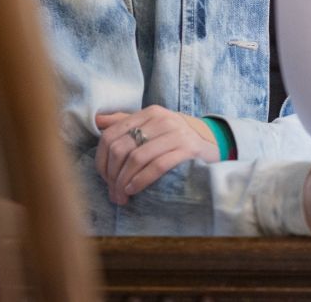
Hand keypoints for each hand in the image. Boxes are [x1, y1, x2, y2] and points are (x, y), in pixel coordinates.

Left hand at [95, 107, 218, 205]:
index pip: (112, 135)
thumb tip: (98, 121)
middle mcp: (162, 119)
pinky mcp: (188, 149)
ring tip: (122, 196)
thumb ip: (126, 122)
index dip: (102, 160)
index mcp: (150, 113)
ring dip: (124, 182)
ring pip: (137, 158)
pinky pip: (157, 166)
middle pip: (122, 148)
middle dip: (112, 175)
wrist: (213, 143)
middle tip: (113, 193)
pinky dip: (141, 181)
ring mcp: (176, 133)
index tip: (104, 178)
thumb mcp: (153, 126)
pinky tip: (134, 190)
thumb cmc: (175, 138)